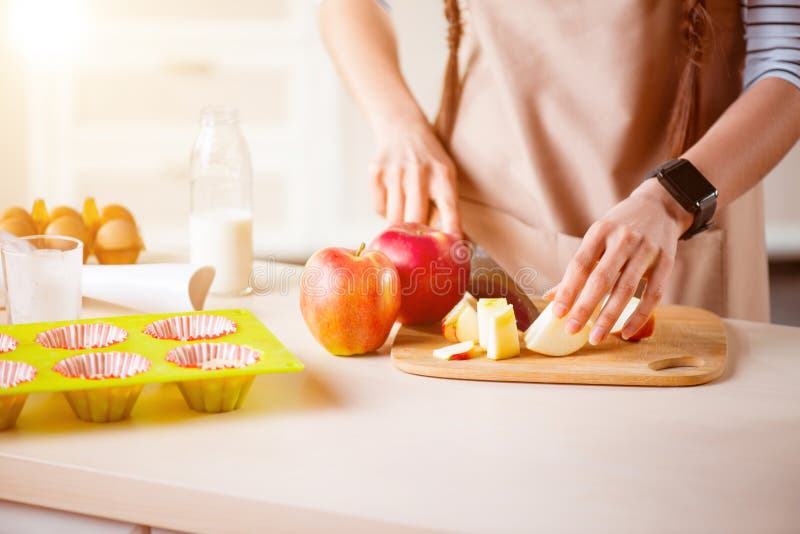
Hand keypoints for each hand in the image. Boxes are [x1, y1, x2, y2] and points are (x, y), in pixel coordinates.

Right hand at [369, 118, 461, 235]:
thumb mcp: (444, 175)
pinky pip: (378, 209)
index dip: (450, 232)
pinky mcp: (376, 173)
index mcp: (443, 175)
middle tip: (414, 245)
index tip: (453, 250)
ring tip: (404, 208)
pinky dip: (385, 210)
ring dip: (398, 224)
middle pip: (415, 221)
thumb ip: (443, 205)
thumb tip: (446, 241)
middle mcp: (419, 172)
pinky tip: (391, 195)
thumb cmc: (428, 160)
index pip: (449, 209)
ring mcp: (395, 172)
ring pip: (393, 219)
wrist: (401, 126)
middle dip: (414, 237)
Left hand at [551, 178, 693, 343]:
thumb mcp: (597, 238)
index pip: (580, 264)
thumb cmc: (620, 227)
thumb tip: (551, 297)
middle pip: (601, 279)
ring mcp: (646, 250)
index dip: (567, 290)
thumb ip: (578, 267)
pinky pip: (653, 294)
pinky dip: (639, 316)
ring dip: (609, 316)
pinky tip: (624, 332)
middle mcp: (623, 239)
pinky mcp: (666, 261)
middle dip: (585, 307)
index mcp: (600, 231)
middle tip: (571, 329)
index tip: (556, 313)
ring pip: (626, 289)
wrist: (661, 207)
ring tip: (595, 337)